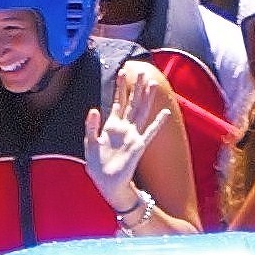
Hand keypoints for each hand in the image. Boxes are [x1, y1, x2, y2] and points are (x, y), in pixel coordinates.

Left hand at [83, 68, 170, 209]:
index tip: (122, 71)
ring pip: (142, 112)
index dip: (120, 87)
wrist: (107, 183)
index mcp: (111, 126)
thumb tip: (94, 109)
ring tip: (152, 84)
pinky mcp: (138, 146)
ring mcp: (133, 136)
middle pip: (132, 103)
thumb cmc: (97, 165)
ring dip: (146, 98)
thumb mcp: (89, 144)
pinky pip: (150, 132)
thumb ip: (91, 126)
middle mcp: (124, 128)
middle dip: (137, 87)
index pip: (117, 101)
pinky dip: (158, 123)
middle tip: (142, 72)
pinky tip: (165, 113)